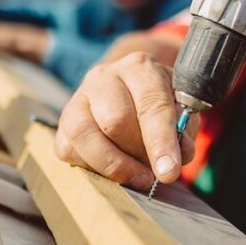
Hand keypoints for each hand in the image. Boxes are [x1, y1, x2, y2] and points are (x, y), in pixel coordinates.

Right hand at [54, 52, 197, 189]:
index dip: (161, 142)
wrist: (128, 89)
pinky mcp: (63, 121)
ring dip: (113, 165)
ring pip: (85, 135)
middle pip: (115, 121)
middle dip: (137, 154)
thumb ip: (183, 130)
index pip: (151, 105)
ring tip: (135, 176)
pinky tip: (112, 170)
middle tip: (152, 172)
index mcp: (139, 67)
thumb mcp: (179, 109)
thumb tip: (182, 154)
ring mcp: (78, 97)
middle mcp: (104, 76)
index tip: (169, 172)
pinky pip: (69, 151)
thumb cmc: (157, 103)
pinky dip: (92, 168)